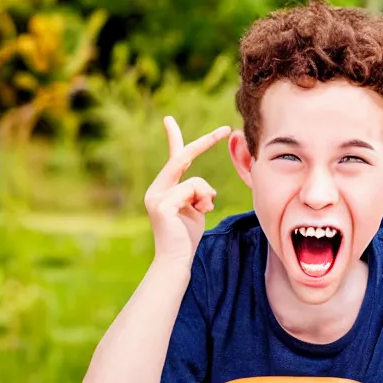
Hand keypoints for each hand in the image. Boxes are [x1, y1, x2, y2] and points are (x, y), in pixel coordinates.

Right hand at [143, 116, 229, 269]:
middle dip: (206, 142)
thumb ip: (198, 192)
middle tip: (225, 129)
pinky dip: (202, 201)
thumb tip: (206, 188)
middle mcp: (156, 189)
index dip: (174, 138)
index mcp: (163, 188)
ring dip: (206, 196)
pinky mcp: (162, 205)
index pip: (173, 159)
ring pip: (195, 180)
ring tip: (203, 211)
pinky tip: (199, 214)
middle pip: (183, 157)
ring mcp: (157, 196)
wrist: (176, 263)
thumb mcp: (196, 209)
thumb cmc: (187, 239)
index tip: (168, 119)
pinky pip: (193, 190)